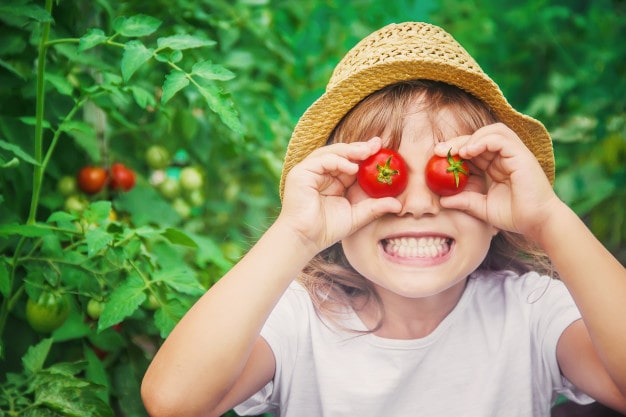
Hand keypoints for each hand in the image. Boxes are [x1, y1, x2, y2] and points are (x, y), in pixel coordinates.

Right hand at [278, 137, 401, 252]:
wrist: (305, 239)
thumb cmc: (327, 230)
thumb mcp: (356, 216)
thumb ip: (375, 207)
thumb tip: (399, 205)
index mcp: (334, 180)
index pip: (351, 162)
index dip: (366, 155)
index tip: (384, 149)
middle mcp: (322, 173)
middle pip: (342, 153)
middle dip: (360, 148)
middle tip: (378, 144)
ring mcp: (310, 171)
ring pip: (331, 153)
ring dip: (350, 151)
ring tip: (367, 152)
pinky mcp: (301, 172)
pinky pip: (322, 160)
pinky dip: (338, 161)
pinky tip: (352, 168)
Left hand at [434, 123, 560, 239]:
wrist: (537, 223)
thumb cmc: (514, 216)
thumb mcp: (482, 207)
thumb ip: (464, 201)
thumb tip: (442, 201)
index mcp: (495, 166)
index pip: (473, 149)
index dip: (455, 149)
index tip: (436, 155)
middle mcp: (504, 156)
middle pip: (479, 137)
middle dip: (457, 141)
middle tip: (439, 150)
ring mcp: (514, 154)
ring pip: (491, 131)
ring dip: (471, 138)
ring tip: (458, 152)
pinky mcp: (521, 154)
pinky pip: (501, 138)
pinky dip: (483, 141)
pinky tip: (469, 152)